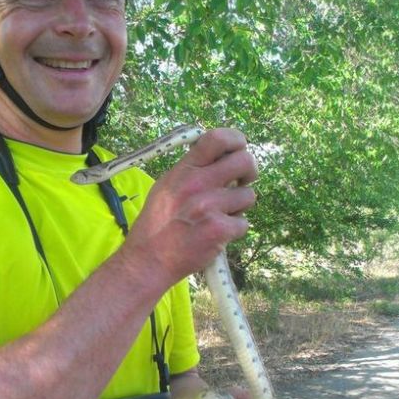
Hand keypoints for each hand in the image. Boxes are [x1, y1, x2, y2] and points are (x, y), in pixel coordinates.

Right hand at [125, 129, 257, 287]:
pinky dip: (233, 230)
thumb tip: (220, 157)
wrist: (149, 260)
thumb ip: (190, 170)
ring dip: (239, 207)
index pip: (216, 139)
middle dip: (250, 171)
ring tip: (220, 216)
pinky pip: (243, 223)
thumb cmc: (157, 224)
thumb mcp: (165, 187)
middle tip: (241, 182)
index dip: (236, 139)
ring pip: (248, 195)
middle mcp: (197, 184)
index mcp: (184, 171)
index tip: (240, 149)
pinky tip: (216, 234)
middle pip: (244, 161)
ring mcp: (210, 207)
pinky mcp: (220, 230)